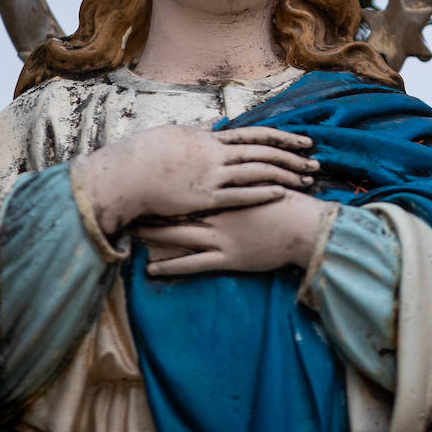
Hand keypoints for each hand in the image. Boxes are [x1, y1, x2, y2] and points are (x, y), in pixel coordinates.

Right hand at [72, 125, 317, 234]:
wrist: (127, 173)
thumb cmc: (147, 153)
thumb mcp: (178, 134)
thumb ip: (202, 130)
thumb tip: (218, 122)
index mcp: (212, 139)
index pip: (256, 135)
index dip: (284, 138)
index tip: (305, 140)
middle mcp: (217, 155)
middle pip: (265, 153)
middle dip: (293, 157)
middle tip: (316, 162)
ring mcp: (212, 176)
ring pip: (258, 172)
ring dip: (285, 175)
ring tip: (306, 180)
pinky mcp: (204, 198)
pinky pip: (240, 195)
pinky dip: (262, 193)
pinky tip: (281, 193)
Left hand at [136, 191, 334, 277]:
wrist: (303, 228)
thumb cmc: (287, 204)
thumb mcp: (265, 181)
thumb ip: (244, 173)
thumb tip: (230, 161)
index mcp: (227, 192)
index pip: (189, 186)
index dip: (164, 185)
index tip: (143, 181)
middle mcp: (218, 213)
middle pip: (177, 209)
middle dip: (151, 208)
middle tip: (128, 206)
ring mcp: (220, 237)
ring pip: (179, 235)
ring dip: (154, 236)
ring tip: (130, 236)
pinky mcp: (226, 258)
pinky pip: (193, 264)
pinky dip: (171, 266)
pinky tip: (151, 269)